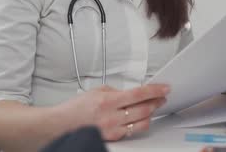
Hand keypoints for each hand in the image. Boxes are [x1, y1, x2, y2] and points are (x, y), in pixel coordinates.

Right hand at [55, 84, 169, 140]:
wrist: (61, 126)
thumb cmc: (75, 110)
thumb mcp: (96, 92)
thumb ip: (115, 91)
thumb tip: (130, 93)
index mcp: (109, 100)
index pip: (139, 94)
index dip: (155, 90)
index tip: (165, 88)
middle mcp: (112, 116)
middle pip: (144, 108)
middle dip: (156, 101)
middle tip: (163, 97)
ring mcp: (113, 129)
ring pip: (142, 122)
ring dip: (151, 114)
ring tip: (154, 107)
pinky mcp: (113, 138)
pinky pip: (132, 131)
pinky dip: (139, 124)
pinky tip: (142, 118)